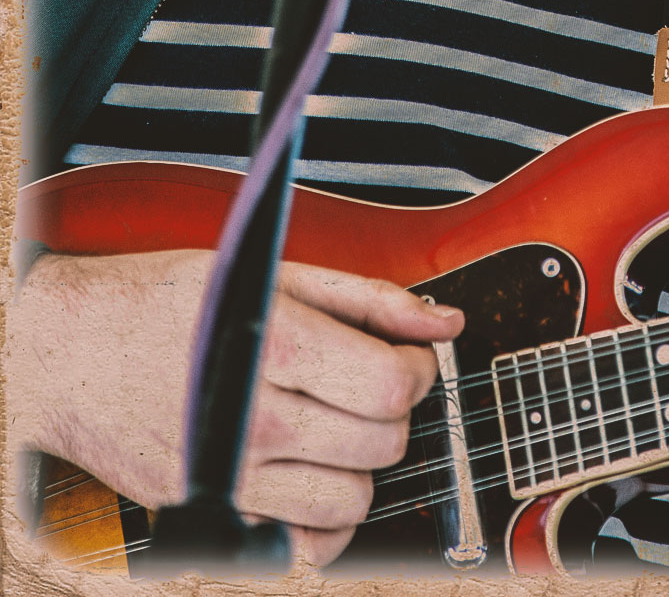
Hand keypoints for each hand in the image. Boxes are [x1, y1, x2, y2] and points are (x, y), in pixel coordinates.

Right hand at [11, 248, 462, 565]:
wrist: (70, 349)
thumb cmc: (164, 301)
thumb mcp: (269, 272)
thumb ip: (366, 297)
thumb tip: (445, 322)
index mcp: (271, 343)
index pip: (390, 384)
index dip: (416, 368)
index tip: (404, 353)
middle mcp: (250, 418)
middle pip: (380, 442)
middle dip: (392, 408)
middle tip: (367, 379)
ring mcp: (227, 475)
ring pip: (351, 500)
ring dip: (363, 463)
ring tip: (337, 423)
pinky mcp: (209, 512)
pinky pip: (302, 549)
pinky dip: (326, 525)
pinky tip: (315, 476)